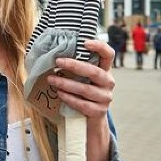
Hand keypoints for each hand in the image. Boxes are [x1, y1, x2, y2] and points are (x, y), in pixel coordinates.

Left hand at [47, 39, 114, 160]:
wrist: (89, 118)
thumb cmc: (81, 92)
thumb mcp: (82, 78)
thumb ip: (75, 67)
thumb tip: (52, 54)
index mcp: (105, 70)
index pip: (108, 54)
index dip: (100, 46)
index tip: (84, 43)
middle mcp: (108, 82)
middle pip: (94, 72)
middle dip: (75, 66)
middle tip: (57, 61)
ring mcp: (105, 98)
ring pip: (86, 89)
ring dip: (66, 83)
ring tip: (51, 79)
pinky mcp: (99, 111)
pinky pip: (83, 104)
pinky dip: (69, 98)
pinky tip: (59, 94)